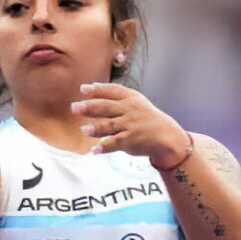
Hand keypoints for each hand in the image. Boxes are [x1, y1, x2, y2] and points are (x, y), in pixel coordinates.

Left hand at [71, 83, 189, 166]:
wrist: (166, 135)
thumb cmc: (145, 117)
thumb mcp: (135, 102)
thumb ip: (115, 96)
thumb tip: (90, 89)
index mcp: (130, 98)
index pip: (112, 91)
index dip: (97, 89)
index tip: (83, 89)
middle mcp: (130, 110)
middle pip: (106, 107)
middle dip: (89, 107)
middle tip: (74, 107)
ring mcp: (130, 125)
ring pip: (109, 126)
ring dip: (95, 129)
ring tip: (84, 130)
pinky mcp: (131, 140)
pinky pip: (115, 144)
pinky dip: (104, 147)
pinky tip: (94, 151)